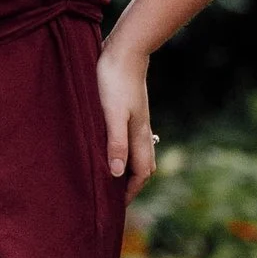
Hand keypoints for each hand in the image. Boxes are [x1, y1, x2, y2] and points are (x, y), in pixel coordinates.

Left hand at [96, 34, 157, 189]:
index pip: (141, 173)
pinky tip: (114, 146)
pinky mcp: (131, 110)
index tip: (117, 206)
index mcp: (138, 136)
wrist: (125, 51)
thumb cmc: (114, 82)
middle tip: (116, 197)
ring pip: (140, 151)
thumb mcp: (112, 114)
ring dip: (130, 166)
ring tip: (114, 177)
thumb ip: (115, 143)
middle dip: (133, 183)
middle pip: (144, 165)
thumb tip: (117, 173)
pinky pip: (133, 138)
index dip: (130, 191)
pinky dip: (127, 150)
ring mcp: (138, 120)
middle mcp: (142, 131)